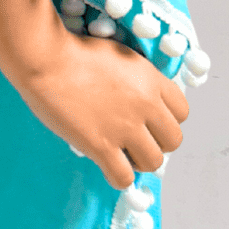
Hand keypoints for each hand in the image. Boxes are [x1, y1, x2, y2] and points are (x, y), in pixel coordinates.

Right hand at [16, 28, 187, 189]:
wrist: (46, 58)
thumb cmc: (75, 50)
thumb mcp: (119, 54)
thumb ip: (138, 78)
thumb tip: (144, 98)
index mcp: (150, 78)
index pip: (182, 111)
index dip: (167, 117)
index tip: (151, 118)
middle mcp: (144, 104)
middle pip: (174, 140)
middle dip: (158, 141)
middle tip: (137, 137)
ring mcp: (124, 127)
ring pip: (154, 162)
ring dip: (140, 160)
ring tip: (123, 151)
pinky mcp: (101, 146)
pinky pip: (124, 178)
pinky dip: (118, 175)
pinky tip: (107, 163)